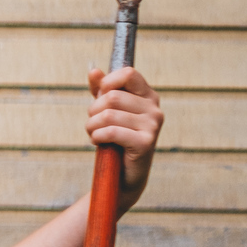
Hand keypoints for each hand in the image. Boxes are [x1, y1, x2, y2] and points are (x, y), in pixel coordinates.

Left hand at [85, 66, 162, 209]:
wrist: (123, 175)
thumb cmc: (114, 140)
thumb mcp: (106, 111)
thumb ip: (101, 90)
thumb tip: (93, 71)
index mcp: (148, 96)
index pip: (128, 73)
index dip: (107, 83)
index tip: (100, 97)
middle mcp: (154, 109)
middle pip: (112, 97)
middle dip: (93, 111)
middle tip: (93, 124)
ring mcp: (152, 126)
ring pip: (108, 114)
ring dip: (92, 126)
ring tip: (95, 134)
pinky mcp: (145, 143)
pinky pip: (111, 131)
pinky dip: (97, 136)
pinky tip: (98, 142)